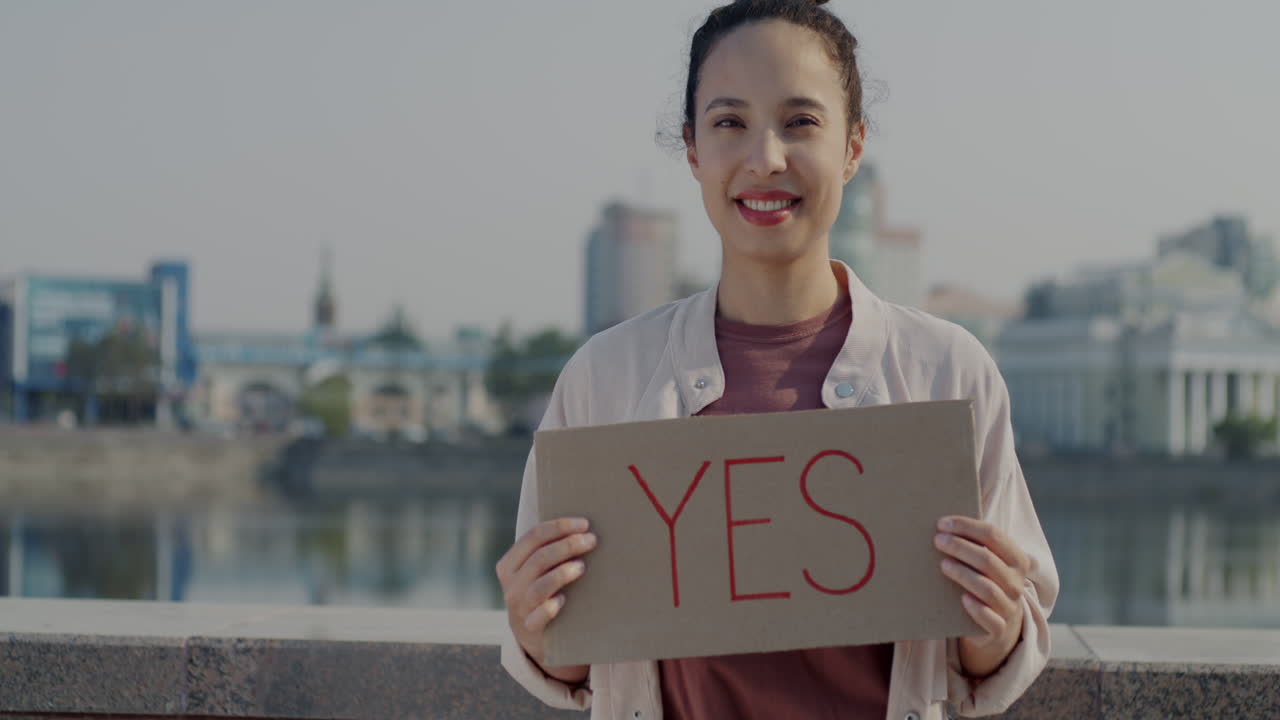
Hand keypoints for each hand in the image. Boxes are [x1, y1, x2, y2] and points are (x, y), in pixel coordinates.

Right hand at [495, 517, 596, 683]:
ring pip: (539, 586)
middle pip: (539, 558)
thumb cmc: (541, 590)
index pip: (533, 536)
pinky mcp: (531, 627)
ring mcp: (519, 608)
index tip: (585, 524)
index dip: (560, 526)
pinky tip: (564, 600)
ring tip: (582, 566)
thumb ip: (546, 550)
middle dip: (568, 545)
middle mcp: (511, 585)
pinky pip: (541, 614)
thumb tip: (582, 527)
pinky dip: (552, 605)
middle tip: (591, 540)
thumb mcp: (534, 570)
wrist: (532, 634)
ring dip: (563, 573)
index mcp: (509, 564)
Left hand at [934, 515, 1036, 677]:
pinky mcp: (1000, 629)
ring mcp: (1010, 607)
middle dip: (960, 547)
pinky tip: (962, 599)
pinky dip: (977, 609)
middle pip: (988, 560)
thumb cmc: (985, 583)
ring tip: (943, 565)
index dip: (967, 526)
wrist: (996, 626)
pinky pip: (991, 619)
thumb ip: (974, 545)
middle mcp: (1017, 583)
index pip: (993, 535)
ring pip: (987, 588)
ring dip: (963, 574)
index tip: (942, 523)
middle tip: (938, 541)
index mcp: (1017, 559)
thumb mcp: (987, 564)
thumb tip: (942, 526)